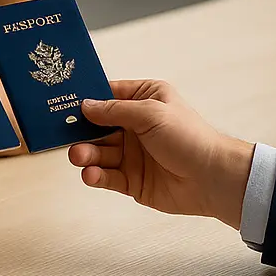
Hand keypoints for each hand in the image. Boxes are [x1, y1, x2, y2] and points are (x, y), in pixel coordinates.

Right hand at [68, 79, 253, 229]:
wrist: (212, 178)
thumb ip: (115, 110)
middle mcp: (136, 126)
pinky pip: (107, 176)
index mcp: (144, 100)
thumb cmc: (189, 137)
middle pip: (98, 127)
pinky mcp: (132, 180)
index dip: (87, 99)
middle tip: (64, 134)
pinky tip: (90, 174)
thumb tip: (86, 105)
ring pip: (99, 153)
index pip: (108, 96)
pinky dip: (95, 175)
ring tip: (79, 157)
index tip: (63, 102)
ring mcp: (133, 154)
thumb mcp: (150, 113)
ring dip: (86, 154)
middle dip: (81, 131)